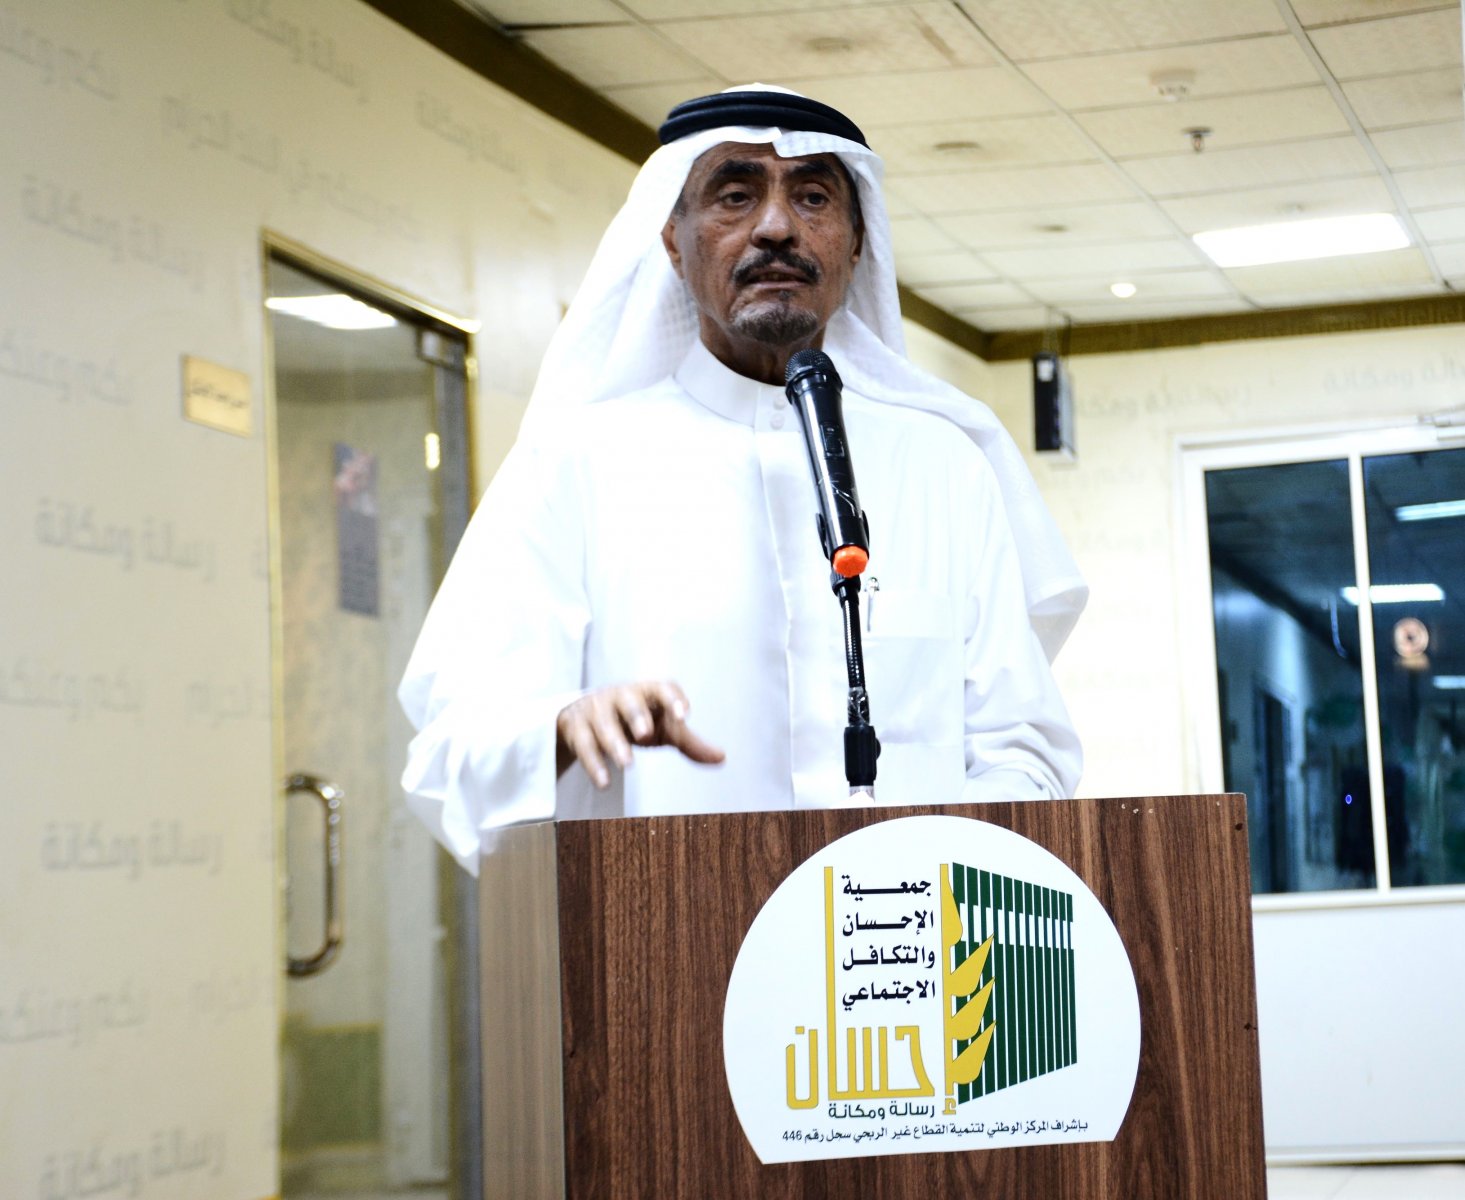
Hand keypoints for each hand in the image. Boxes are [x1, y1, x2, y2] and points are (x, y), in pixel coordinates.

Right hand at [555, 681, 724, 788]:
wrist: (586, 716)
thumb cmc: (634, 721)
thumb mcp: (663, 730)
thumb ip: (689, 743)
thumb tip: (721, 758)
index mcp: (647, 692)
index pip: (662, 688)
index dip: (673, 699)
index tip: (684, 715)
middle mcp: (621, 696)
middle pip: (629, 701)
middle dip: (637, 716)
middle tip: (645, 735)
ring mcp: (596, 710)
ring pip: (604, 724)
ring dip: (614, 744)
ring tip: (627, 764)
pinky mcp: (576, 728)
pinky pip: (584, 745)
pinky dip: (594, 764)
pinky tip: (604, 782)